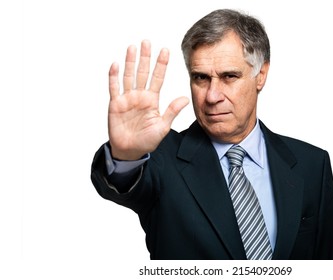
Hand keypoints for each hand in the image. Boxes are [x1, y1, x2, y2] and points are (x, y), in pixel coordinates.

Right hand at [107, 40, 188, 159]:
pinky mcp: (115, 104)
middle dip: (145, 57)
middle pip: (143, 73)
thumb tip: (185, 98)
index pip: (158, 78)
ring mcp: (127, 98)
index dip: (161, 65)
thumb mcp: (163, 126)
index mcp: (152, 100)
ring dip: (130, 62)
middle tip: (147, 42)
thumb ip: (172, 111)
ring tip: (133, 47)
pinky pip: (114, 88)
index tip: (166, 50)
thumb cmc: (147, 140)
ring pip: (129, 76)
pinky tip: (116, 65)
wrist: (130, 151)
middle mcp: (140, 96)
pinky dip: (114, 77)